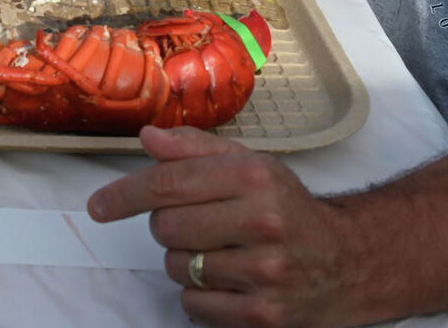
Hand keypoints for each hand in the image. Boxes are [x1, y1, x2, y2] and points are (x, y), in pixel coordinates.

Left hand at [87, 126, 355, 326]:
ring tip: (221, 253)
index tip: (99, 206)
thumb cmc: (288, 209)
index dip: (124, 195)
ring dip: (185, 262)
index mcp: (253, 177)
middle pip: (165, 227)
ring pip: (176, 267)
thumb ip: (195, 150)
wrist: (348, 262)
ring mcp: (264, 271)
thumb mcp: (250, 165)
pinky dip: (199, 296)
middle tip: (199, 226)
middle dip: (168, 227)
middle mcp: (262, 221)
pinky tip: (228, 282)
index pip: (167, 183)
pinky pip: (193, 304)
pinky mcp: (263, 314)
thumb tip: (149, 138)